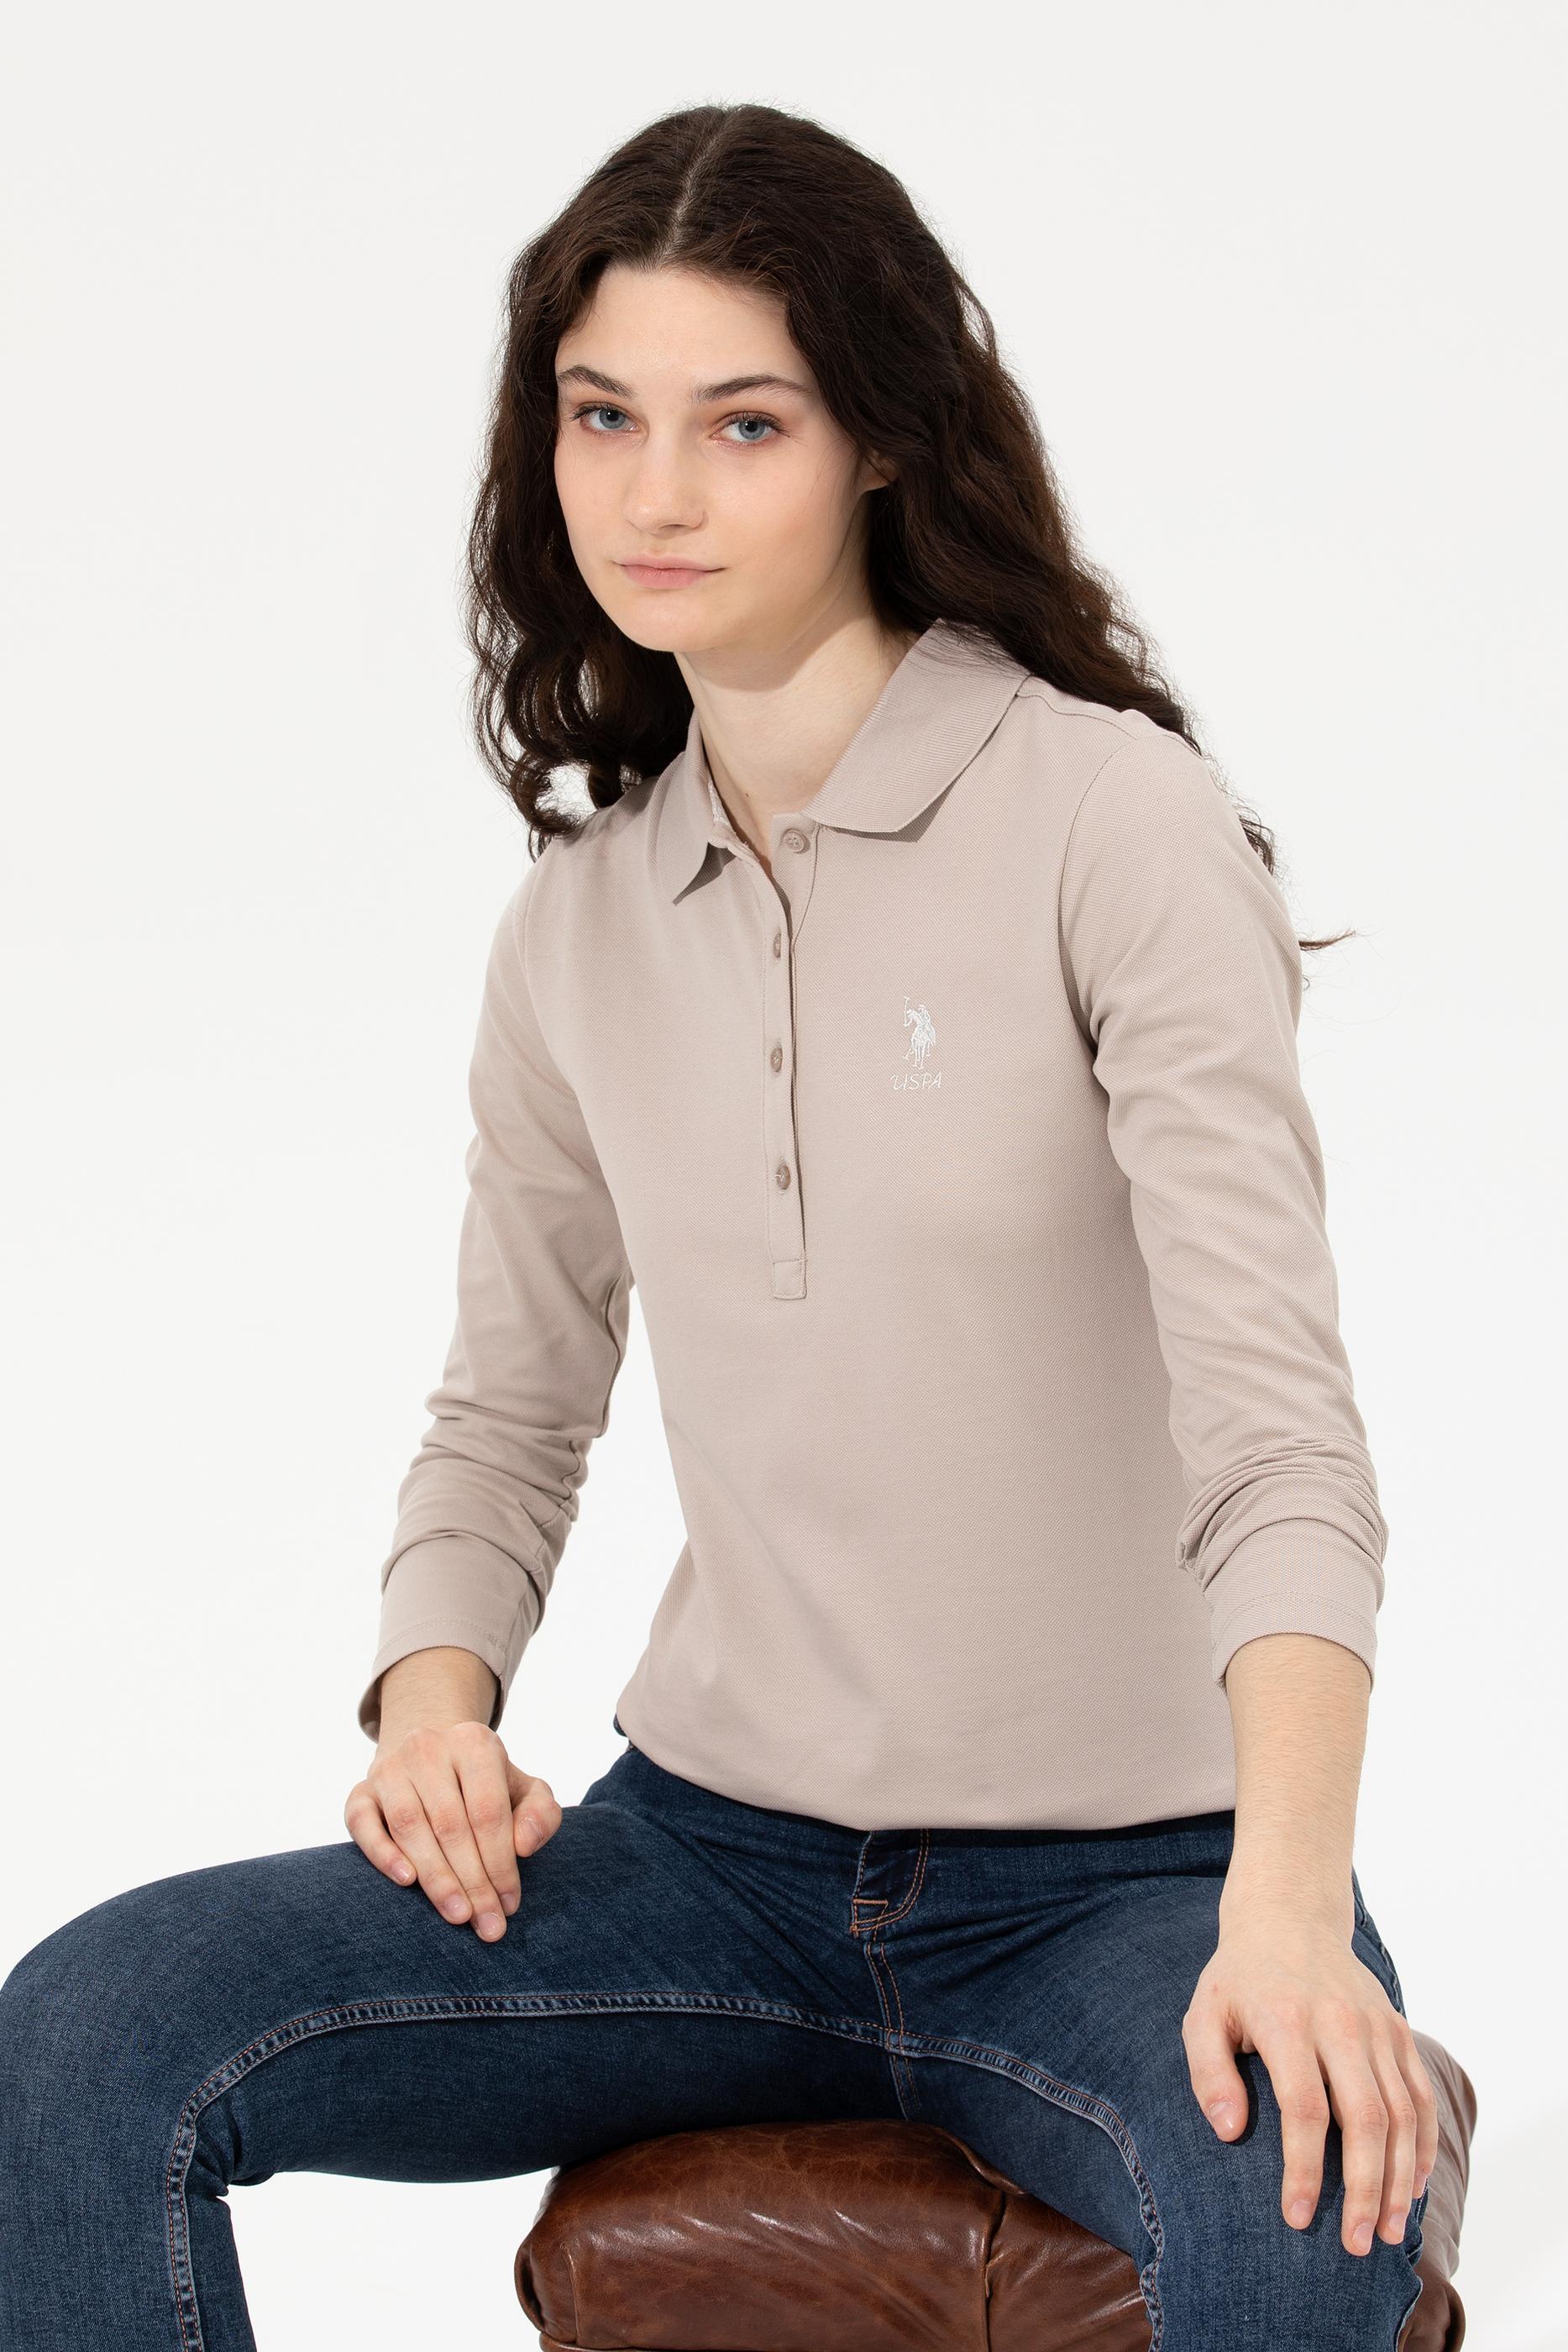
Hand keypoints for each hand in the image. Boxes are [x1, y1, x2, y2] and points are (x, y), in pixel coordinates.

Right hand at [344, 1719, 562, 1940]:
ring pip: (409, 1825)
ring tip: (458, 1915)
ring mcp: (390, 1767)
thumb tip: (524, 1846)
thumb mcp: (524, 1789)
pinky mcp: (360, 1789)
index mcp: (474, 1743)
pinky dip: (381, 1852)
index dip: (501, 1862)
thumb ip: (540, 1813)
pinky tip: (406, 1881)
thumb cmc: (485, 1784)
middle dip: (473, 1882)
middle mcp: (428, 1748)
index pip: (488, 1811)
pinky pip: (361, 1821)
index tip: (510, 1904)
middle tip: (487, 1925)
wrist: (434, 1753)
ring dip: (435, 1877)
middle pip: (451, 1824)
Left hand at [1181, 1904, 1439, 2255]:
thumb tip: (1229, 2133)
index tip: (1297, 2217)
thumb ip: (1208, 2071)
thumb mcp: (1204, 2013)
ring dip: (1398, 2179)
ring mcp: (1376, 2026)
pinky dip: (1424, 2145)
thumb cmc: (1239, 1979)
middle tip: (1356, 2244)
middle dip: (1364, 2189)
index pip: (1305, 2109)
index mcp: (1287, 2020)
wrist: (1289, 1917)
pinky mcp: (1399, 2030)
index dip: (1304, 2169)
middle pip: (1365, 2119)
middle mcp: (1340, 2024)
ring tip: (1387, 2232)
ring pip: (1402, 2114)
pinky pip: (1420, 2095)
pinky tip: (1411, 2188)